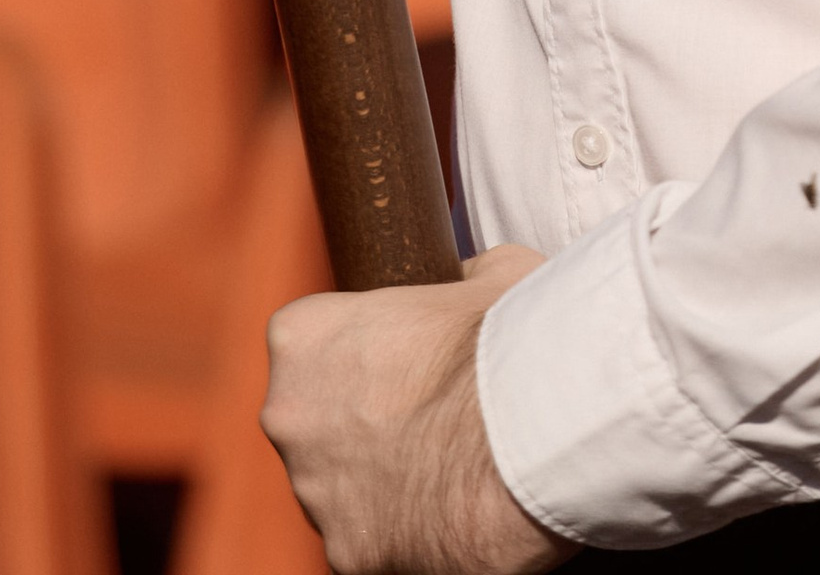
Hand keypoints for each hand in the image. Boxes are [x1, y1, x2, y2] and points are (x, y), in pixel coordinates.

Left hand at [262, 245, 575, 572]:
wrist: (530, 429)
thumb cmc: (506, 338)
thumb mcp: (491, 273)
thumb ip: (457, 278)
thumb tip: (465, 283)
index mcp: (303, 336)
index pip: (309, 340)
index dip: (360, 346)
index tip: (405, 355)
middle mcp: (289, 416)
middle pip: (314, 418)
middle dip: (361, 418)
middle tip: (430, 413)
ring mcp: (313, 493)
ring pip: (338, 486)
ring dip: (381, 477)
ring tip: (451, 463)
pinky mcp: (348, 555)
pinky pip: (370, 540)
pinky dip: (405, 529)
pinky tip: (453, 509)